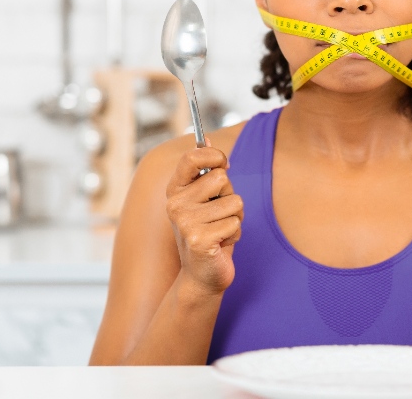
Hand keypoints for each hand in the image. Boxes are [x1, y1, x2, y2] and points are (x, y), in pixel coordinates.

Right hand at [165, 144, 243, 295]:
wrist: (202, 275)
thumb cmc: (209, 231)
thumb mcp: (205, 198)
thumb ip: (206, 171)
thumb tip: (206, 137)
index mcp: (175, 190)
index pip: (191, 157)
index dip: (213, 155)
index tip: (224, 163)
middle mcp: (175, 204)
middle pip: (222, 178)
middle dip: (230, 196)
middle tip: (219, 215)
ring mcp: (185, 222)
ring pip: (234, 202)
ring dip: (235, 217)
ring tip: (221, 230)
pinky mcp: (199, 240)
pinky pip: (235, 223)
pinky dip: (235, 234)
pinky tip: (221, 244)